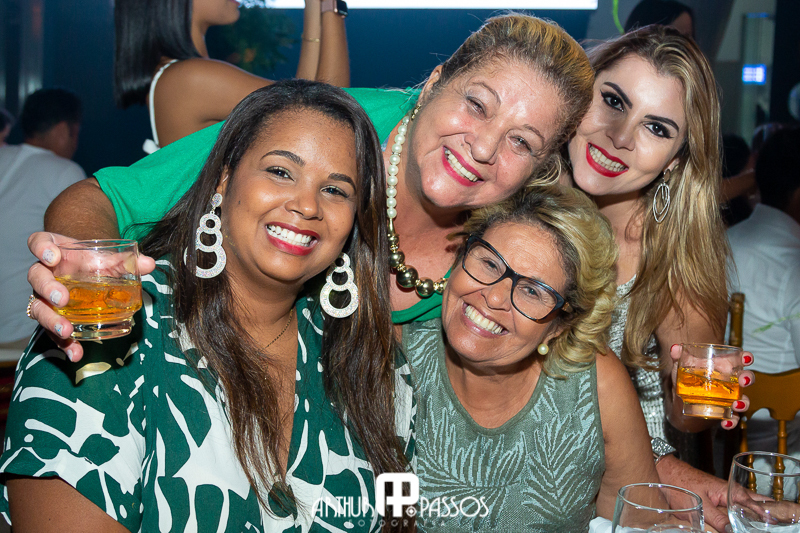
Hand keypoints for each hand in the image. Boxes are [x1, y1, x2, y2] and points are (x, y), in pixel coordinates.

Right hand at [26, 231, 154, 361]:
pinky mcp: (53, 317)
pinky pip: (52, 331)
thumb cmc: (95, 262)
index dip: (41, 247)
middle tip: (62, 300)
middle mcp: (44, 273)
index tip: (52, 256)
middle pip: (36, 277)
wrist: (89, 272)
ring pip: (38, 307)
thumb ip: (126, 260)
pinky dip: (64, 344)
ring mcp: (45, 296)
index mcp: (55, 251)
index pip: (38, 242)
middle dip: (47, 289)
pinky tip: (75, 353)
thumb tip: (149, 264)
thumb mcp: (109, 259)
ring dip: (51, 321)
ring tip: (66, 331)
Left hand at [656, 455, 763, 531]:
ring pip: (744, 508)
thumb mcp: (700, 505)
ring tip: (751, 525)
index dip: (763, 518)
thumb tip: (732, 531)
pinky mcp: (717, 500)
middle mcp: (732, 492)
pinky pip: (733, 509)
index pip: (756, 506)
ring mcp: (725, 496)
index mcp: (732, 491)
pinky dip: (738, 516)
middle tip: (763, 525)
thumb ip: (718, 519)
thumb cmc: (681, 484)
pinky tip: (737, 524)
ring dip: (748, 518)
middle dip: (758, 518)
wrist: (665, 472)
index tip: (769, 526)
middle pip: (754, 506)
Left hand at [668, 345, 754, 429]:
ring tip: (736, 404)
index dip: (746, 358)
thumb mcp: (682, 367)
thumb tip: (675, 348)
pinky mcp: (726, 412)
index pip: (739, 360)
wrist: (682, 402)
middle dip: (748, 378)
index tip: (747, 358)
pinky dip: (732, 421)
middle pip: (746, 379)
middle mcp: (731, 382)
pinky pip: (734, 418)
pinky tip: (726, 422)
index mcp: (723, 367)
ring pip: (744, 400)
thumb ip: (679, 357)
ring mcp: (730, 398)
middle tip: (743, 381)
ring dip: (744, 403)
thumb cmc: (688, 378)